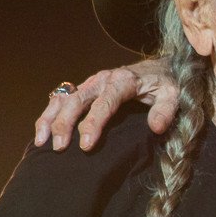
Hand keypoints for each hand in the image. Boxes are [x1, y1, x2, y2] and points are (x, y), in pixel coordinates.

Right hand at [34, 58, 177, 150]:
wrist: (160, 68)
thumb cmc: (166, 84)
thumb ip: (166, 110)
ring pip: (63, 98)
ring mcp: (90, 83)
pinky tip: (42, 133)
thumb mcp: (173, 95)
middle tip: (59, 148)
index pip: (104, 103)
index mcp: (122, 81)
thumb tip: (156, 127)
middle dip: (65, 123)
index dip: (93, 123)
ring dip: (50, 119)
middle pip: (77, 100)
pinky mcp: (85, 89)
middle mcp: (102, 79)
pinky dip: (49, 114)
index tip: (86, 145)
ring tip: (42, 142)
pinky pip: (61, 99)